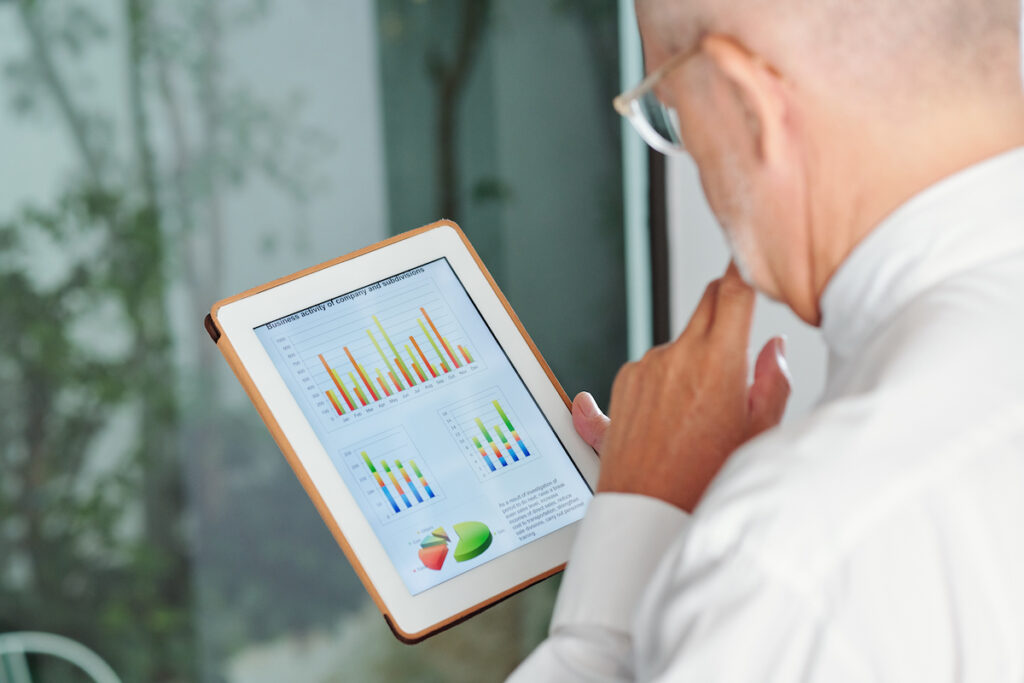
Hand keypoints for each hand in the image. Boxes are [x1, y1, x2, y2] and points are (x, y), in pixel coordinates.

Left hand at [572, 264, 790, 511]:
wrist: (646, 513)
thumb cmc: (705, 481)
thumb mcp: (758, 434)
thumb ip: (772, 381)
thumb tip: (775, 348)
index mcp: (716, 360)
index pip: (734, 290)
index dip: (746, 271)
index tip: (753, 260)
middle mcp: (675, 355)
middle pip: (706, 303)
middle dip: (726, 306)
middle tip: (741, 330)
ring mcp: (643, 367)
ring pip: (679, 343)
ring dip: (694, 357)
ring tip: (701, 411)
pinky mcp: (620, 384)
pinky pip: (651, 367)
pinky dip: (665, 380)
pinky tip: (672, 419)